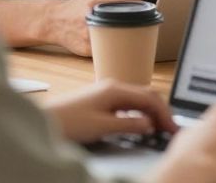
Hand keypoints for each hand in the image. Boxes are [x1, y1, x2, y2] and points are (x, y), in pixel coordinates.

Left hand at [43, 79, 176, 143]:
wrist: (43, 120)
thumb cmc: (68, 122)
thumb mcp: (102, 127)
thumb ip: (129, 125)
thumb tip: (150, 125)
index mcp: (116, 89)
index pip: (150, 98)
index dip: (164, 114)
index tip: (172, 128)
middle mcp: (113, 87)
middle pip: (146, 95)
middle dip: (161, 111)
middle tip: (169, 129)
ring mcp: (106, 92)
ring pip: (137, 99)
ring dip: (150, 112)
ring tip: (158, 128)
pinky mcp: (100, 100)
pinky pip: (127, 104)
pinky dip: (139, 113)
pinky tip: (139, 124)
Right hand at [46, 0, 140, 55]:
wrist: (56, 21)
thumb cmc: (81, 0)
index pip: (129, 0)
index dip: (140, 2)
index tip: (141, 4)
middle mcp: (90, 17)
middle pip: (127, 20)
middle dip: (137, 20)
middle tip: (139, 18)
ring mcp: (88, 35)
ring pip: (120, 38)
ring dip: (130, 35)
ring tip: (132, 30)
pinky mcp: (87, 49)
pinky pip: (110, 50)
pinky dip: (118, 46)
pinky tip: (120, 41)